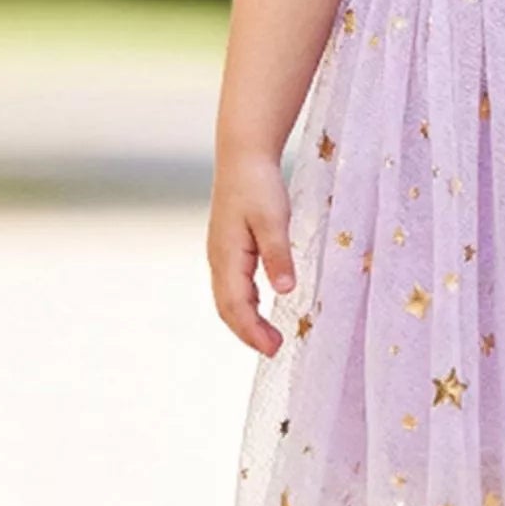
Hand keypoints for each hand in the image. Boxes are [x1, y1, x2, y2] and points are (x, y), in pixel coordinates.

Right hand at [206, 153, 294, 354]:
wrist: (243, 155)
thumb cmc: (258, 184)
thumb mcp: (273, 219)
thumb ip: (278, 255)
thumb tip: (285, 290)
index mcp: (227, 256)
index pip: (235, 305)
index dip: (252, 330)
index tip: (272, 349)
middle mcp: (219, 259)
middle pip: (227, 307)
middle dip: (248, 332)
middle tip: (275, 350)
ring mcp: (221, 254)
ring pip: (228, 298)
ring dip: (246, 321)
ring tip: (269, 338)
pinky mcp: (229, 248)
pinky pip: (233, 286)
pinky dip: (245, 304)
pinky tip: (262, 309)